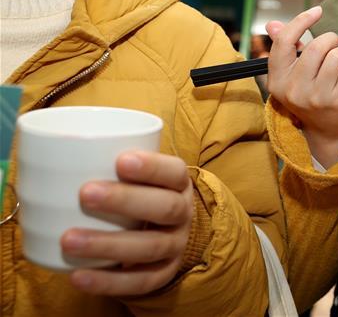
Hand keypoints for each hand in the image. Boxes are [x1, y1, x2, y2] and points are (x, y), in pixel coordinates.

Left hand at [61, 151, 193, 295]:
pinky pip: (140, 281)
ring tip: (69, 240)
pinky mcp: (163, 273)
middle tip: (86, 194)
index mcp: (178, 184)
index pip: (174, 172)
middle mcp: (183, 214)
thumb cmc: (140, 194)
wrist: (166, 232)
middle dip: (126, 200)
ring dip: (108, 243)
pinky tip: (78, 275)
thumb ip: (112, 164)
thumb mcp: (139, 178)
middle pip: (165, 207)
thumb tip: (58, 151)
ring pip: (149, 246)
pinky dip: (108, 281)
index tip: (120, 160)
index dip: (152, 167)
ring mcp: (175, 245)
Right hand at [266, 5, 337, 167]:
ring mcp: (317, 97)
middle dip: (332, 40)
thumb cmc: (309, 95)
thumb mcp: (291, 75)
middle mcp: (294, 89)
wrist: (325, 131)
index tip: (317, 11)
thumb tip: (272, 24)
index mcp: (277, 80)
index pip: (284, 42)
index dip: (301, 21)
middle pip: (318, 46)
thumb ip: (285, 48)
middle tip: (334, 47)